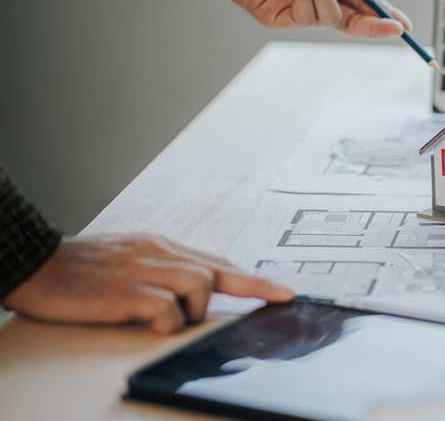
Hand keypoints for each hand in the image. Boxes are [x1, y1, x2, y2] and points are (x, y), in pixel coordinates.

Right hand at [2, 234, 293, 333]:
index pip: (217, 261)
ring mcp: (146, 271)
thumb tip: (198, 286)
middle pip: (221, 270)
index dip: (253, 277)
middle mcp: (160, 253)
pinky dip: (166, 322)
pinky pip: (167, 310)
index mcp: (162, 246)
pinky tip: (147, 323)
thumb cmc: (80, 266)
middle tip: (284, 297)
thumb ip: (163, 268)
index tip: (283, 290)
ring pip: (200, 286)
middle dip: (258, 286)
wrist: (35, 262)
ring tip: (161, 317)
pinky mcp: (129, 292)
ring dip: (192, 309)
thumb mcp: (130, 256)